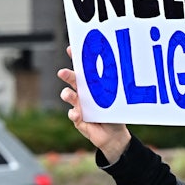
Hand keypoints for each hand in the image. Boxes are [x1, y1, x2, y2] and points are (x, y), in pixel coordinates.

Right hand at [58, 46, 130, 163]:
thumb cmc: (115, 113)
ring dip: (67, 95)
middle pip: (73, 81)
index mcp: (92, 85)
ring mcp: (79, 106)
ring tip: (68, 94)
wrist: (114, 136)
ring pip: (70, 97)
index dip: (76, 58)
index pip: (83, 69)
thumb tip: (122, 71)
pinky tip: (77, 114)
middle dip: (67, 75)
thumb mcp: (117, 99)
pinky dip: (74, 114)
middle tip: (63, 72)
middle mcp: (83, 94)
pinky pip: (73, 115)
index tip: (71, 49)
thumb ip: (114, 88)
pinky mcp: (78, 120)